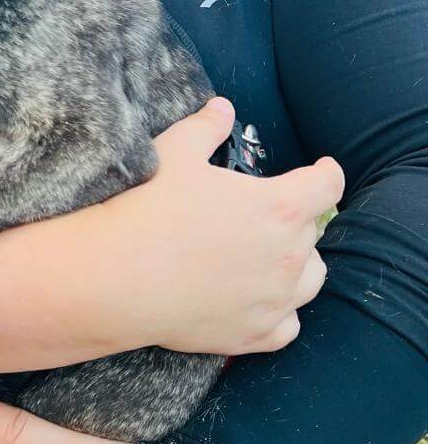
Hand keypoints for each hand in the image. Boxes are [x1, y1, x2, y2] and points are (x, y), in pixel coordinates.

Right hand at [111, 98, 342, 356]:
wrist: (117, 277)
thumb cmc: (148, 209)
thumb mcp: (175, 152)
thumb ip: (206, 127)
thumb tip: (222, 108)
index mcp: (279, 205)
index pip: (327, 184)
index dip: (325, 173)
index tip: (320, 170)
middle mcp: (289, 254)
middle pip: (312, 232)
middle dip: (294, 219)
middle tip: (258, 214)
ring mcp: (275, 299)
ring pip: (311, 279)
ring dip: (298, 264)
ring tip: (271, 258)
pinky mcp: (255, 334)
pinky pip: (288, 325)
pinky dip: (281, 312)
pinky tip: (260, 302)